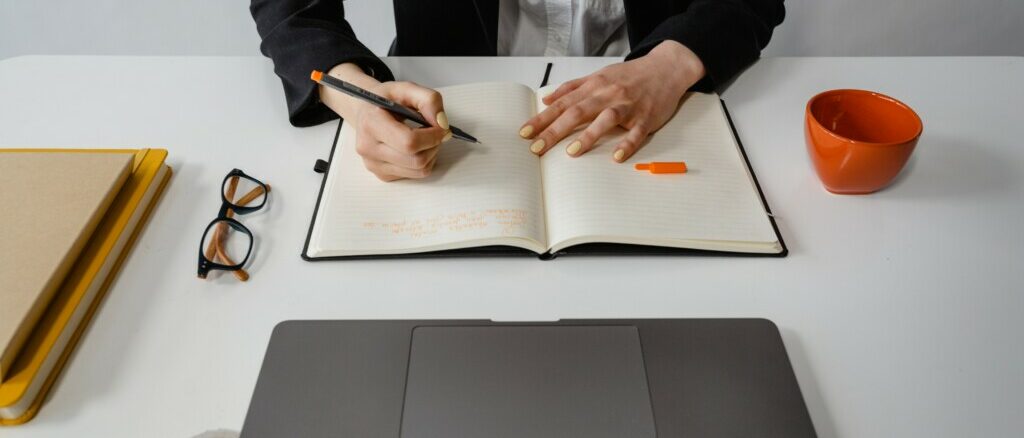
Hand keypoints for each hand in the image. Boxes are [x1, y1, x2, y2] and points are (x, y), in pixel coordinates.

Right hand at [320, 64, 451, 181]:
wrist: (367, 111)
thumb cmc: (386, 100)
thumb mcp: (407, 88)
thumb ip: (429, 100)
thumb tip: (442, 123)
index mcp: (371, 123)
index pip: (409, 142)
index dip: (432, 136)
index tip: (441, 127)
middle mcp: (368, 147)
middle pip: (417, 160)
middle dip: (434, 146)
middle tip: (436, 133)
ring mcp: (373, 164)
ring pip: (419, 170)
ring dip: (431, 154)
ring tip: (427, 139)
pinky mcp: (382, 174)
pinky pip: (415, 175)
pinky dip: (424, 162)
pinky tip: (417, 148)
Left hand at [519, 41, 705, 161]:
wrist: (665, 68)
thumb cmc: (630, 76)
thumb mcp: (598, 76)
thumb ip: (572, 87)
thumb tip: (547, 98)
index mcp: (594, 86)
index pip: (562, 104)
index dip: (542, 119)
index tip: (525, 133)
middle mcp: (608, 95)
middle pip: (577, 112)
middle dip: (555, 131)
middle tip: (537, 148)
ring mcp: (628, 106)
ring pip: (605, 119)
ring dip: (588, 135)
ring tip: (572, 151)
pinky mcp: (645, 118)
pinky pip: (636, 133)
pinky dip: (627, 144)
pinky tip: (617, 156)